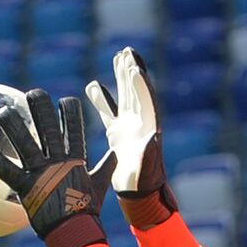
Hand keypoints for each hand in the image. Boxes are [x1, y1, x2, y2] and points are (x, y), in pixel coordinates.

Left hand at [0, 89, 116, 246]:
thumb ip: (105, 169)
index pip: (75, 129)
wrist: (76, 233)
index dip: (70, 113)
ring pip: (24, 142)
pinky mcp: (26, 187)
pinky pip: (5, 170)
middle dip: (41, 108)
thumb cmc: (87, 212)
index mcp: (75, 160)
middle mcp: (57, 162)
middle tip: (34, 93)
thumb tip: (116, 155)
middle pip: (48, 128)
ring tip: (2, 110)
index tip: (65, 100)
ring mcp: (41, 173)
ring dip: (12, 125)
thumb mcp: (99, 187)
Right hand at [85, 48, 176, 227]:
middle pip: (136, 91)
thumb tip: (153, 135)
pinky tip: (92, 86)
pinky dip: (101, 99)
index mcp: (148, 127)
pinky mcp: (117, 134)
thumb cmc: (143, 182)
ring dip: (121, 78)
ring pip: (124, 96)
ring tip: (118, 57)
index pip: (145, 100)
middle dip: (131, 72)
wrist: (138, 194)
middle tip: (127, 52)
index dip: (140, 84)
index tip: (134, 67)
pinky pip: (109, 112)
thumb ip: (149, 152)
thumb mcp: (146, 168)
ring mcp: (128, 127)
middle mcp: (140, 123)